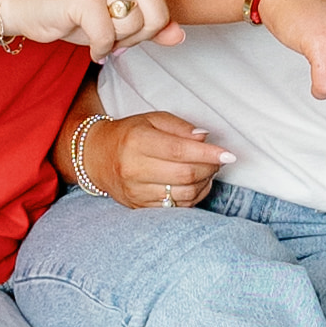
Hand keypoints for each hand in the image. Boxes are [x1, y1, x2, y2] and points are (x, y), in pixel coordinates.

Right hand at [26, 0, 180, 51]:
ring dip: (116, 43)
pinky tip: (87, 42)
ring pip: (134, 28)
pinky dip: (99, 49)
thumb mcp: (118, 26)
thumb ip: (151, 28)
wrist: (27, 6)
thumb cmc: (76, 16)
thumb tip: (180, 36)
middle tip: (113, 34)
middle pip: (158, 16)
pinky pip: (110, 37)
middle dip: (138, 37)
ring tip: (96, 31)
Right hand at [80, 108, 224, 209]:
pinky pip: (176, 207)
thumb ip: (180, 127)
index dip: (208, 153)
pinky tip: (197, 184)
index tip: (229, 154)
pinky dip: (193, 197)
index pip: (179, 150)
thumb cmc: (129, 134)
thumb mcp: (152, 119)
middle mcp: (134, 169)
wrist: (97, 158)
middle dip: (210, 168)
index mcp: (137, 141)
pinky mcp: (139, 207)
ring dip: (204, 183)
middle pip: (184, 174)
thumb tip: (205, 137)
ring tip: (208, 170)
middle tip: (219, 160)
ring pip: (183, 194)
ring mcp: (135, 192)